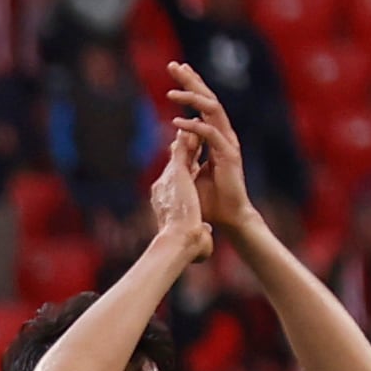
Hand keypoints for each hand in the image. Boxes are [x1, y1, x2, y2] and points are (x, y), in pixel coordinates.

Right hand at [144, 129, 211, 264]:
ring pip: (178, 151)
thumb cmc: (186, 247)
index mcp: (166, 201)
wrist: (178, 242)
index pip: (176, 180)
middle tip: (190, 134)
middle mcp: (164, 186)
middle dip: (183, 149)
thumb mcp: (194, 235)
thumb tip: (206, 236)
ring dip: (186, 138)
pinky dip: (190, 136)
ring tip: (194, 123)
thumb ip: (199, 232)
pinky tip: (197, 124)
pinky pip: (183, 148)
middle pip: (175, 162)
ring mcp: (168, 178)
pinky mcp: (176, 172)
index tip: (191, 160)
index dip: (184, 168)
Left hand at [162, 62, 256, 232]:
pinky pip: (211, 135)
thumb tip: (175, 141)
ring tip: (171, 91)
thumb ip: (185, 153)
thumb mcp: (191, 171)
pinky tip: (177, 122)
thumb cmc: (211, 198)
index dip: (191, 86)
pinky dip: (194, 127)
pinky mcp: (229, 155)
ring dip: (191, 99)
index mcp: (216, 136)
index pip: (203, 104)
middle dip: (191, 81)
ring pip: (212, 111)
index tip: (177, 70)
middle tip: (174, 65)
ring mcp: (228, 143)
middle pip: (208, 99)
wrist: (228, 217)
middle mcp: (224, 135)